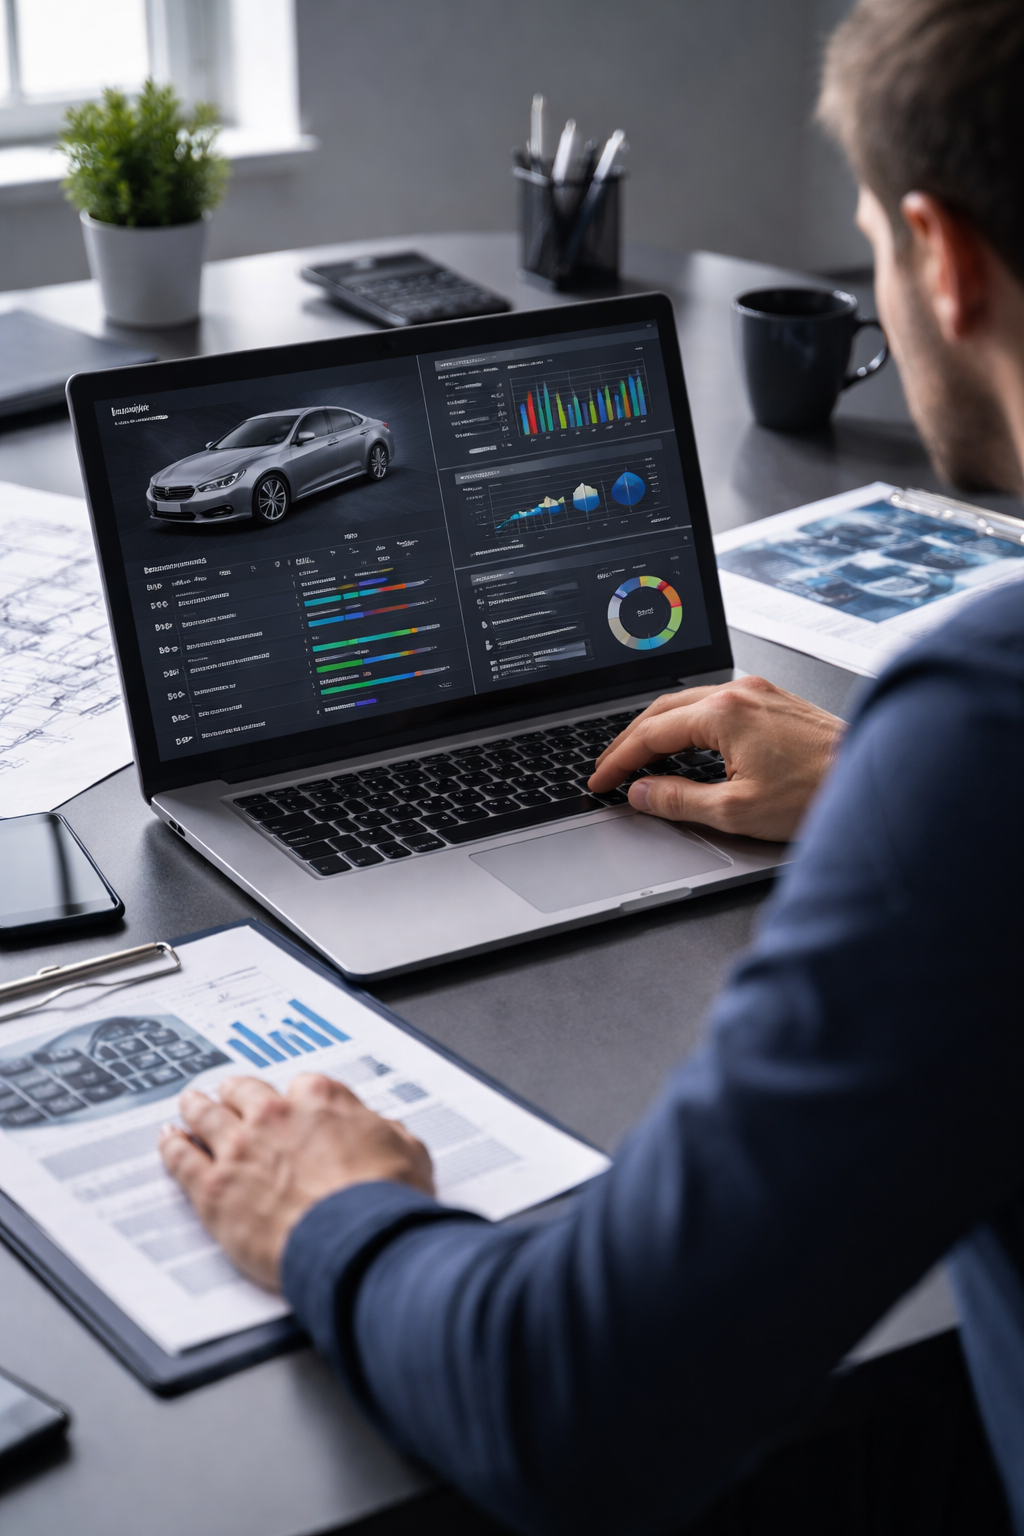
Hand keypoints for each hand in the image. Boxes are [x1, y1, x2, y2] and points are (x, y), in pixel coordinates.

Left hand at [159, 1074, 433, 1291]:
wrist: (356, 1242)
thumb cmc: (383, 1201)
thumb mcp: (409, 1152)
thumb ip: (387, 1134)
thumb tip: (386, 1133)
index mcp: (321, 1100)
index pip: (301, 1086)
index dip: (295, 1100)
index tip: (294, 1107)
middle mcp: (275, 1115)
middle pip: (244, 1092)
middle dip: (237, 1093)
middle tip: (231, 1095)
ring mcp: (239, 1148)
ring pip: (205, 1115)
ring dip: (196, 1108)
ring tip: (190, 1105)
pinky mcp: (213, 1188)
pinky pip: (181, 1158)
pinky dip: (172, 1147)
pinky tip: (169, 1142)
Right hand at [587, 676, 843, 842]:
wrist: (875, 780)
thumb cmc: (818, 794)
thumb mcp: (736, 811)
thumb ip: (680, 800)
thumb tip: (643, 793)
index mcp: (724, 712)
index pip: (651, 733)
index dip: (618, 760)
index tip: (601, 781)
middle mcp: (740, 692)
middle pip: (664, 710)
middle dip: (630, 740)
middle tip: (609, 768)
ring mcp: (760, 692)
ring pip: (690, 703)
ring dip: (659, 729)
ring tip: (640, 757)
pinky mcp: (776, 702)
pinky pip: (717, 705)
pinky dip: (689, 724)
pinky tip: (687, 745)